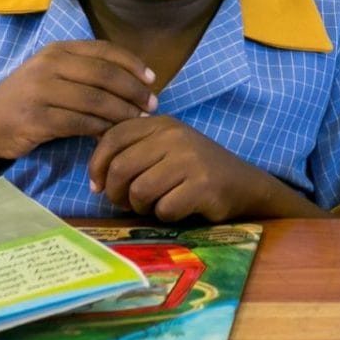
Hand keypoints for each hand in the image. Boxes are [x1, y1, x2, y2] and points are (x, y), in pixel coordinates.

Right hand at [0, 40, 155, 161]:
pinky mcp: (35, 119)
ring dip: (123, 112)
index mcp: (57, 50)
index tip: (152, 79)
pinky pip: (80, 123)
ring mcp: (40, 92)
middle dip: (134, 90)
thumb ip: (86, 71)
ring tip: (138, 121)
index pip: (105, 51)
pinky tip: (112, 135)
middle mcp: (48, 66)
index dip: (133, 64)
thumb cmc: (28, 101)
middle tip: (152, 105)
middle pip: (105, 75)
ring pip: (96, 101)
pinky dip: (101, 129)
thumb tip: (135, 79)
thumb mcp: (53, 75)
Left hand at [88, 115, 267, 221]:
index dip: (97, 165)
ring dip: (141, 206)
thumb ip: (133, 151)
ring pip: (139, 191)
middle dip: (116, 193)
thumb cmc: (196, 170)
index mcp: (162, 124)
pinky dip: (166, 215)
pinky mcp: (203, 186)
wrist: (244, 184)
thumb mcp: (165, 149)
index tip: (99, 185)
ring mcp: (190, 160)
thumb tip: (96, 176)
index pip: (113, 137)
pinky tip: (179, 208)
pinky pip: (164, 209)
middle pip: (121, 168)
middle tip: (126, 202)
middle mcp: (175, 136)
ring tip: (155, 204)